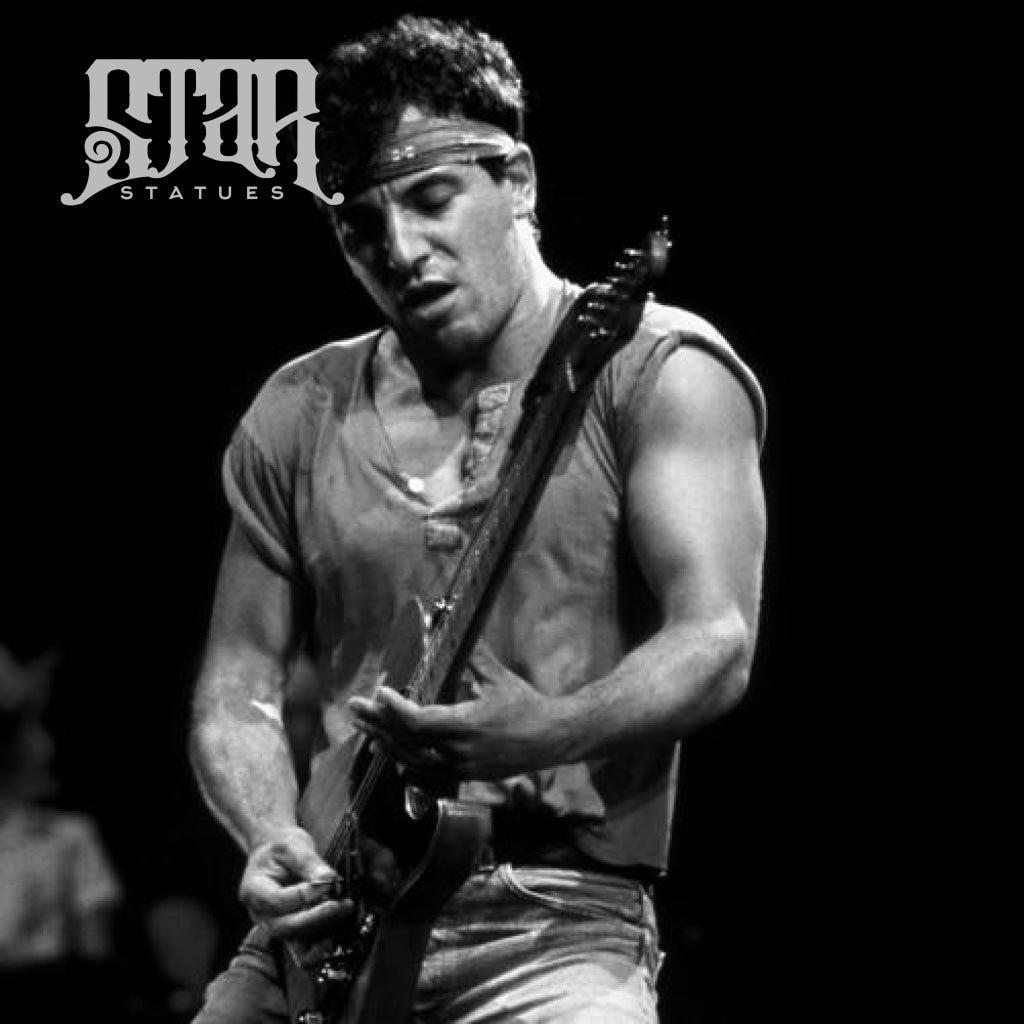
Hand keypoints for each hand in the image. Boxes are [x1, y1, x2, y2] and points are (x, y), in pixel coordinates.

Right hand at [239, 826, 352, 950]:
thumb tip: (328, 878)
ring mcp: (274, 925)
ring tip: (344, 909)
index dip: (305, 895)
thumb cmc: (279, 847)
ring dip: (322, 929)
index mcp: (254, 891)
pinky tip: (338, 924)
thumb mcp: (292, 845)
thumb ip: (309, 862)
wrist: (272, 852)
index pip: (278, 901)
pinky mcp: (290, 930)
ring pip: (296, 940)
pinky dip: (321, 938)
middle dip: (315, 918)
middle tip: (339, 905)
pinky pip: (304, 944)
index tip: (328, 882)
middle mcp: (260, 914)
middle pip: (285, 928)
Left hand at [347, 643, 573, 780]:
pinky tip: (388, 745)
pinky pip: (423, 769)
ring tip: (363, 724)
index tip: (379, 693)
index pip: (419, 721)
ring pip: (410, 759)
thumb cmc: (525, 705)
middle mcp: (459, 752)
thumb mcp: (498, 677)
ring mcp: (460, 767)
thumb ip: (472, 653)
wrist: (552, 739)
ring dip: (384, 740)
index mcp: (467, 726)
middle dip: (377, 723)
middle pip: (406, 741)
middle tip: (355, 705)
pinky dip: (403, 755)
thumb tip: (453, 624)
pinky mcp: (463, 775)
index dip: (394, 709)